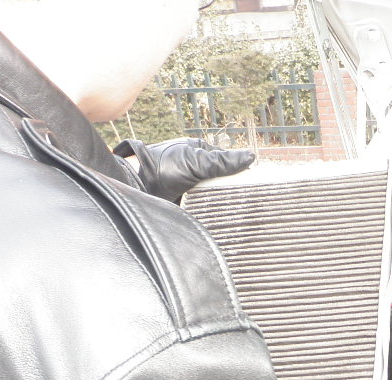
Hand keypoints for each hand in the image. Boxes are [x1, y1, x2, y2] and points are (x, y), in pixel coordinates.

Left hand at [114, 138, 253, 203]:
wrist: (139, 187)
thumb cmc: (163, 168)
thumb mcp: (196, 161)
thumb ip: (223, 162)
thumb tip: (251, 156)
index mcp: (200, 151)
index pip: (228, 162)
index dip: (240, 172)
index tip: (252, 184)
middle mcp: (197, 166)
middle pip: (223, 178)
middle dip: (231, 188)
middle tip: (245, 198)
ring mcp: (193, 184)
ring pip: (216, 193)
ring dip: (223, 200)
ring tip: (236, 210)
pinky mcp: (189, 200)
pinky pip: (207, 205)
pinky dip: (213, 209)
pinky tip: (221, 215)